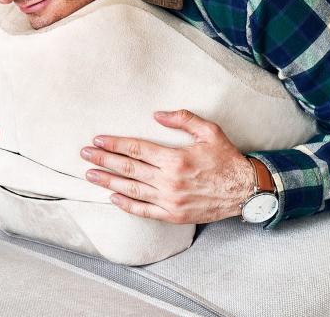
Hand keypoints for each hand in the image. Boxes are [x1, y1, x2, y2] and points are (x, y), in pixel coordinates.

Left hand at [79, 109, 253, 223]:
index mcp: (175, 158)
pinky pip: (144, 211)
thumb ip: (183, 119)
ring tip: (90, 175)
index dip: (115, 144)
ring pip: (131, 190)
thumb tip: (157, 114)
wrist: (244, 190)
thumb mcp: (209, 131)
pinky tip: (113, 198)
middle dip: (103, 160)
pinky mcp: (173, 214)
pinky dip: (127, 205)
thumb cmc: (226, 158)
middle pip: (128, 169)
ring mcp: (169, 200)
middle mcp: (169, 181)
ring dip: (108, 182)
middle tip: (85, 154)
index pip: (136, 149)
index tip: (98, 139)